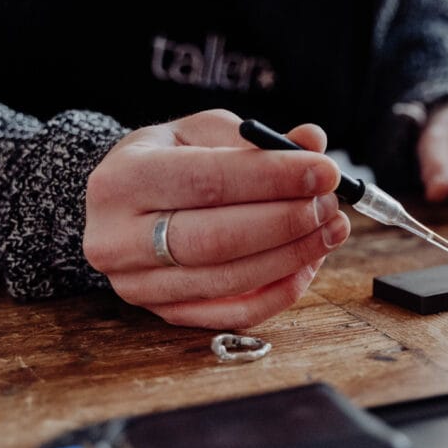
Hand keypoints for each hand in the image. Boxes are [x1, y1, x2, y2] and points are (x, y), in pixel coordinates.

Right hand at [82, 109, 349, 328]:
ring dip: (292, 256)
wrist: (125, 205)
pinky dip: (279, 293)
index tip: (325, 171)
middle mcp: (118, 237)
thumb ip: (257, 139)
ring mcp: (137, 284)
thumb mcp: (203, 133)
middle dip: (286, 222)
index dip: (273, 177)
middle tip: (329, 205)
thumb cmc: (170, 161)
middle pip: (216, 238)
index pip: (207, 180)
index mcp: (124, 179)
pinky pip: (232, 314)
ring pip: (228, 280)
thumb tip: (311, 141)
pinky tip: (307, 264)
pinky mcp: (162, 314)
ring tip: (329, 230)